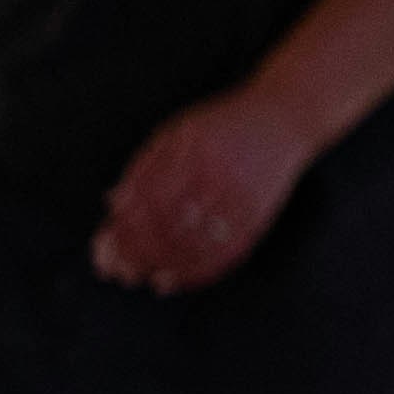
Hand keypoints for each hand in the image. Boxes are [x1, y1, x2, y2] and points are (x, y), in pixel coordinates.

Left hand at [94, 87, 321, 292]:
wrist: (286, 116)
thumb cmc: (225, 123)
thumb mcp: (179, 130)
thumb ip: (145, 164)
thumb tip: (112, 202)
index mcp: (192, 151)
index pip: (148, 201)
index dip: (125, 229)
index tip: (106, 247)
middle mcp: (218, 175)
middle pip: (170, 227)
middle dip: (141, 254)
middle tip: (122, 271)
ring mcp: (242, 196)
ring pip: (197, 245)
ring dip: (167, 267)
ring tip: (146, 278)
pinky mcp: (260, 213)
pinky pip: (228, 251)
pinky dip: (200, 271)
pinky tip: (179, 278)